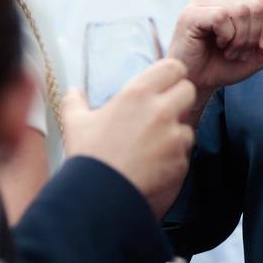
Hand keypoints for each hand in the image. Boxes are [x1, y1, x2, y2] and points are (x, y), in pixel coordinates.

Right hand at [59, 59, 195, 217]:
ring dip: (177, 131)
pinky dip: (175, 157)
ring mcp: (174, 137)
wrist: (98, 196)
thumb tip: (73, 91)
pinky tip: (155, 164)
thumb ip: (75, 102)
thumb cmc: (87, 156)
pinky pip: (185, 152)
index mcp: (138, 93)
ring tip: (154, 144)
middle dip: (178, 99)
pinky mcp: (180, 161)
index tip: (163, 85)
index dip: (171, 75)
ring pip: (189, 124)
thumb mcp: (75, 123)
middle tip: (163, 112)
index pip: (174, 67)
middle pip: (188, 90)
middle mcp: (161, 110)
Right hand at [167, 0, 262, 108]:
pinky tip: (219, 46)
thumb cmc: (224, 67)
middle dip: (255, 34)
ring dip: (241, 39)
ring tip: (230, 52)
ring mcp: (203, 1)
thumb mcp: (260, 54)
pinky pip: (222, 16)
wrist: (197, 84)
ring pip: (241, 9)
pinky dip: (227, 37)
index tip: (262, 46)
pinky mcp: (191, 13)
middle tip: (242, 52)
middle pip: (256, 4)